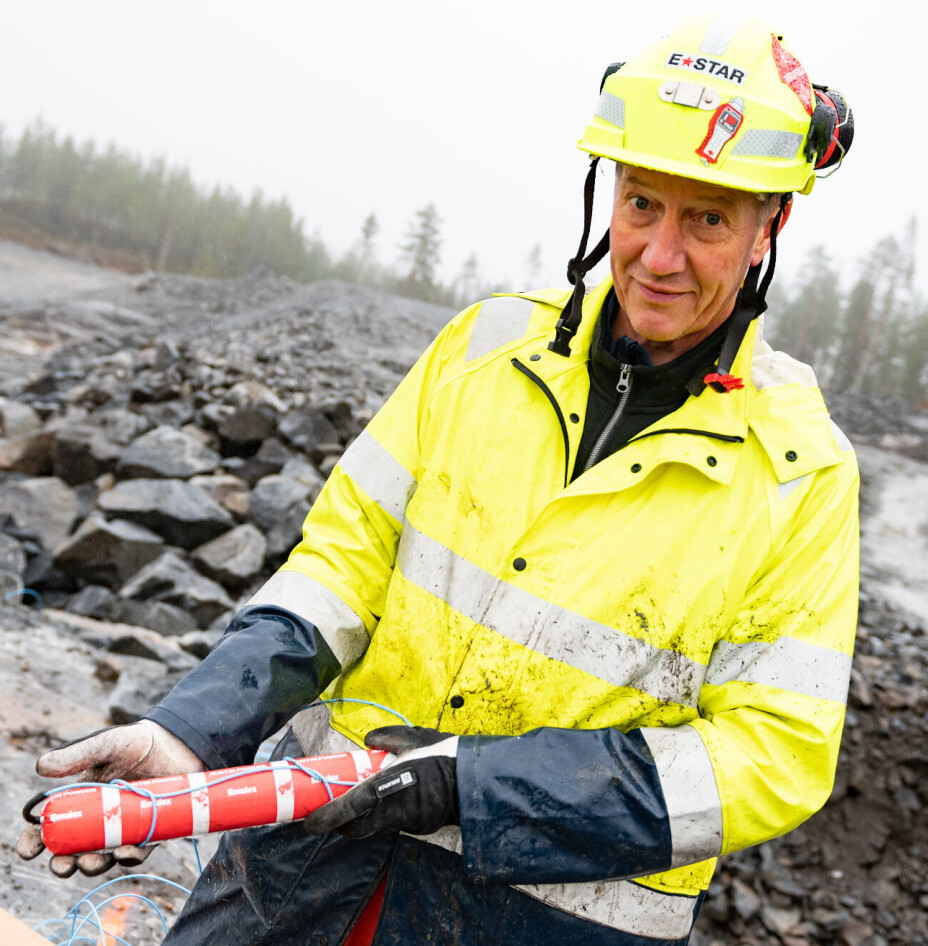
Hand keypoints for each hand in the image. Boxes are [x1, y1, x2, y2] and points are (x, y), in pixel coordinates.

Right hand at [17, 719, 203, 876]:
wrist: (178, 744)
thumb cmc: (137, 743)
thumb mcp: (105, 745)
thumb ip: (76, 754)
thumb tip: (40, 767)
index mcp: (80, 801)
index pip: (52, 826)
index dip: (35, 841)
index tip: (29, 850)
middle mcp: (99, 820)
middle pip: (73, 851)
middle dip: (62, 863)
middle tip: (61, 865)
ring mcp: (123, 828)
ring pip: (102, 858)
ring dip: (92, 866)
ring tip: (88, 863)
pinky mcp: (149, 831)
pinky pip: (137, 852)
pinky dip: (128, 857)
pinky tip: (123, 853)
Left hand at [302, 726, 458, 838]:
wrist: (473, 779)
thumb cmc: (441, 756)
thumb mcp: (413, 737)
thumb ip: (388, 737)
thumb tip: (370, 739)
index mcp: (385, 787)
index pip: (347, 809)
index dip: (325, 818)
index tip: (310, 822)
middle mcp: (392, 811)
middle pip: (357, 828)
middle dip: (341, 825)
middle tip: (332, 815)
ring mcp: (407, 822)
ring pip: (376, 828)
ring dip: (364, 821)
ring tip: (360, 804)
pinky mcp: (419, 827)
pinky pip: (395, 825)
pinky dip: (386, 817)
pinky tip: (392, 802)